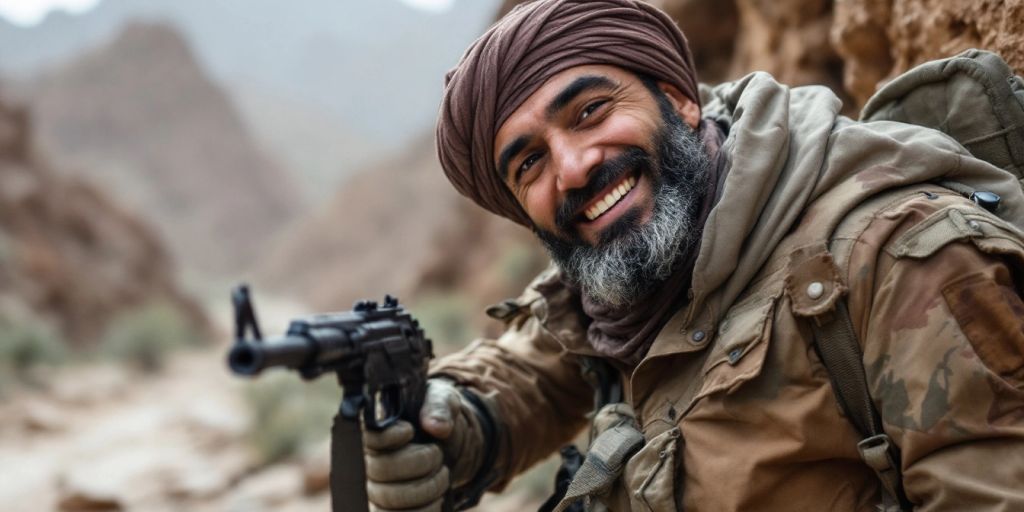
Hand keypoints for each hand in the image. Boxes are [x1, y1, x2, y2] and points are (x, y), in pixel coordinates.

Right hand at [364, 379, 487, 510]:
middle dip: (419, 463)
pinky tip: (438, 499)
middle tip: (438, 454)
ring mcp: (379, 489)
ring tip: (442, 475)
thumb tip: (437, 427)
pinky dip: (424, 511)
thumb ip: (440, 406)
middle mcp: (372, 461)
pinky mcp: (390, 509)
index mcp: (379, 430)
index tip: (410, 431)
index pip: (368, 437)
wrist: (452, 445)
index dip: (388, 437)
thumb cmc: (439, 418)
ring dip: (425, 489)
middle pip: (381, 470)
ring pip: (389, 499)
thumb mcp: (444, 400)